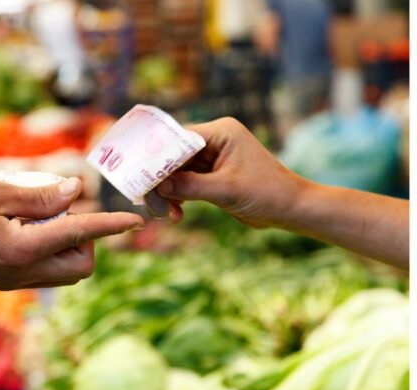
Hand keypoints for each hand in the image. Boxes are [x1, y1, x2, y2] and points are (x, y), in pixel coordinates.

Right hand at [0, 178, 143, 289]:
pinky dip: (49, 251)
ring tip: (40, 216)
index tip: (136, 220)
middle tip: (61, 209)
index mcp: (23, 250)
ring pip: (64, 273)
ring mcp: (13, 281)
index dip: (111, 225)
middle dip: (86, 240)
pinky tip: (25, 226)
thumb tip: (76, 190)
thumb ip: (40, 195)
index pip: (81, 235)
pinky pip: (44, 272)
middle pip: (82, 267)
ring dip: (67, 246)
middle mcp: (23, 273)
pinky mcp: (5, 281)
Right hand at [155, 117, 307, 227]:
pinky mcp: (211, 174)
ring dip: (167, 193)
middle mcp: (213, 140)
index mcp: (220, 132)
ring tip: (166, 215)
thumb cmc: (266, 193)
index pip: (177, 139)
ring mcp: (211, 157)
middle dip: (161, 181)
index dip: (157, 158)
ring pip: (175, 172)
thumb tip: (157, 186)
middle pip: (173, 157)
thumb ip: (189, 186)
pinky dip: (177, 198)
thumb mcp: (225, 190)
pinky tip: (176, 214)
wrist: (291, 209)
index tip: (142, 178)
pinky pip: (184, 182)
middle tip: (153, 205)